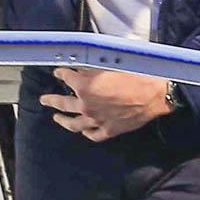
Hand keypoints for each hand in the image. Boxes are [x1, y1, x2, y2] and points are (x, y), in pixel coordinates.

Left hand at [39, 67, 173, 141]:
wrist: (155, 93)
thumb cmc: (136, 76)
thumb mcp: (110, 64)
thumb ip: (92, 68)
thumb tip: (82, 68)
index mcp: (84, 86)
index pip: (66, 77)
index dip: (61, 73)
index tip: (59, 72)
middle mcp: (86, 105)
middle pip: (63, 103)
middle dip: (52, 100)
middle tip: (45, 99)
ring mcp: (96, 120)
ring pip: (73, 124)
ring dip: (63, 120)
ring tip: (57, 118)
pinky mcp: (109, 130)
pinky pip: (92, 135)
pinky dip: (86, 133)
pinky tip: (83, 131)